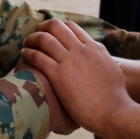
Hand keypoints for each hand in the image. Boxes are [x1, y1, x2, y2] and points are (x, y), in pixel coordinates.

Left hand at [21, 20, 130, 135]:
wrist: (114, 112)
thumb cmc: (115, 97)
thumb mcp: (112, 69)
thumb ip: (102, 59)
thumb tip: (99, 56)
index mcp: (93, 47)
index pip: (71, 26)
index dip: (57, 28)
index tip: (50, 33)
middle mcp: (81, 49)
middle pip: (56, 26)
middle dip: (42, 27)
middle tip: (35, 35)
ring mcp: (69, 61)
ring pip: (44, 39)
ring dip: (32, 39)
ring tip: (26, 45)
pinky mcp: (59, 75)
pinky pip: (38, 57)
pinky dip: (28, 53)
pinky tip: (24, 56)